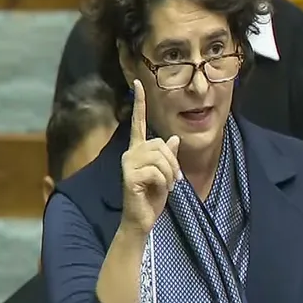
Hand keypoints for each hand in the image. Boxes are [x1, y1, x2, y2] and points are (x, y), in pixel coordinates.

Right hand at [120, 79, 180, 235]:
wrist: (142, 219)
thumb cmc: (153, 197)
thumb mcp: (167, 174)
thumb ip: (169, 156)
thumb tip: (174, 139)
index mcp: (139, 149)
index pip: (139, 122)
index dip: (139, 103)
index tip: (137, 83)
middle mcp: (130, 152)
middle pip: (162, 143)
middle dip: (173, 163)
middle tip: (173, 180)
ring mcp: (128, 163)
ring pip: (161, 157)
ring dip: (170, 174)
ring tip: (166, 186)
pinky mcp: (129, 175)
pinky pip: (157, 171)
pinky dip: (164, 182)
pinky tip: (158, 190)